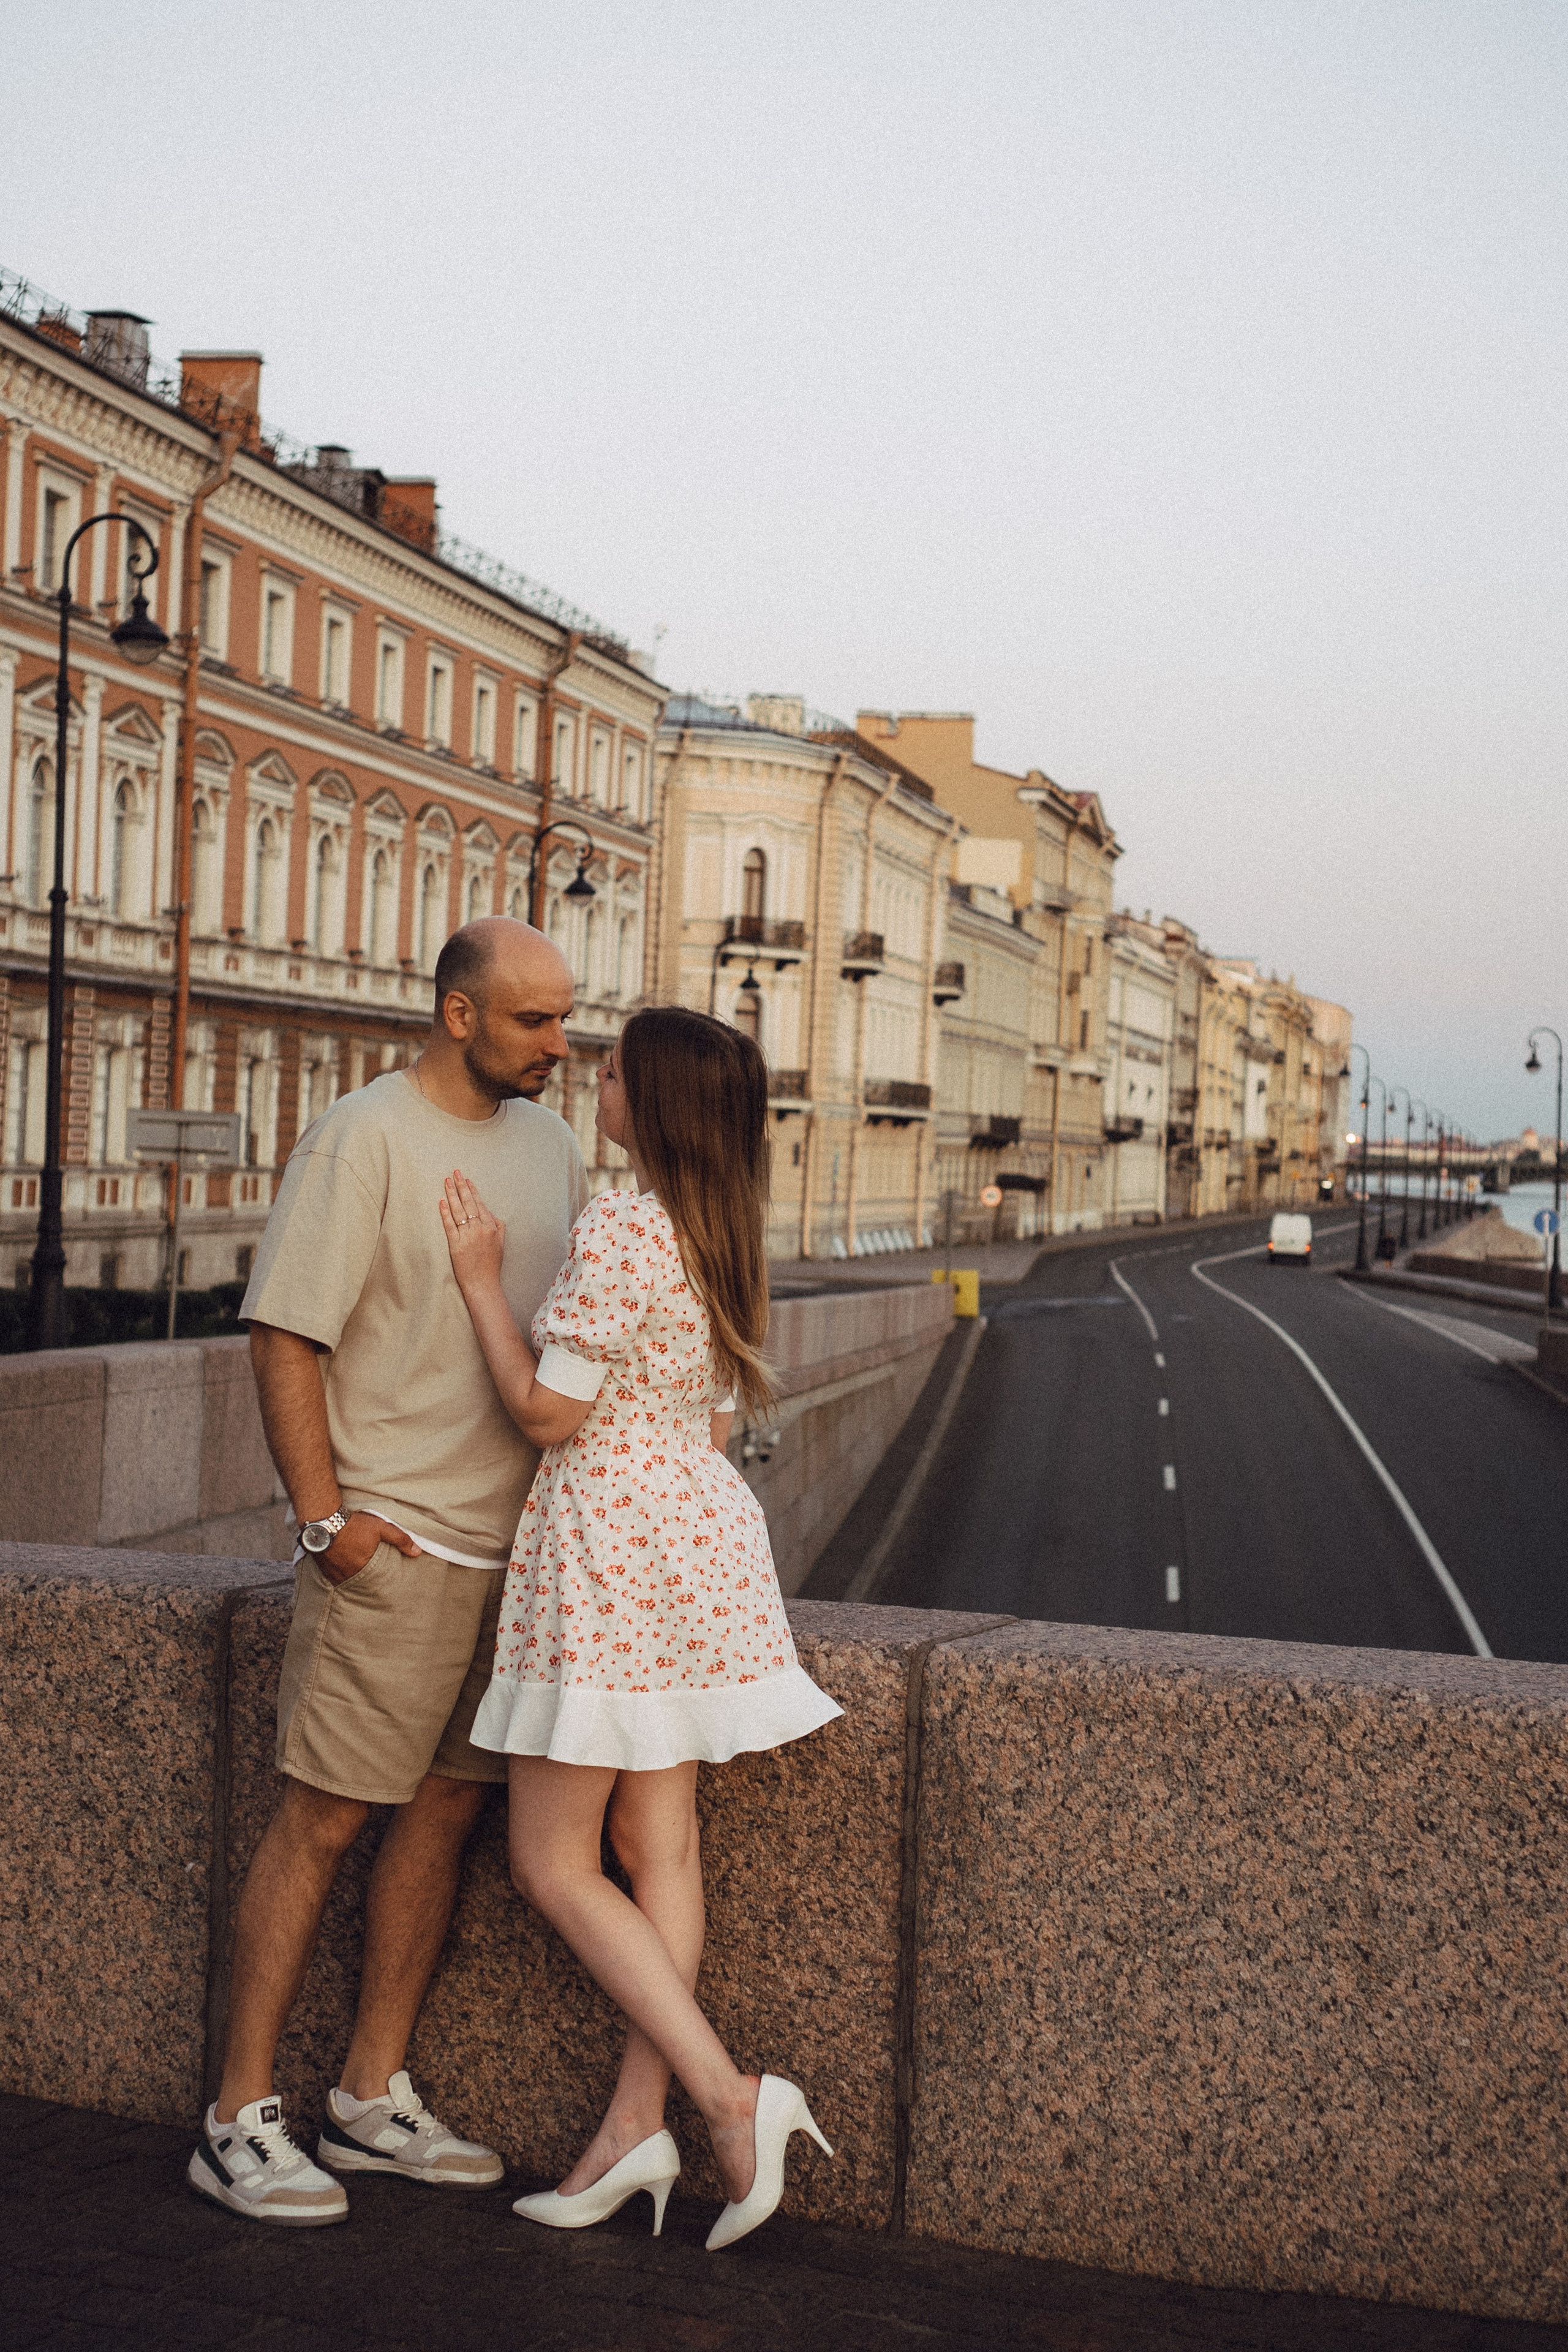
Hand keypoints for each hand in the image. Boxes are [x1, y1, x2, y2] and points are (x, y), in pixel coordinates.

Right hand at [319, 1511, 422, 1584]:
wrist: (323, 1519)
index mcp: (363, 1569)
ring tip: (357, 1571)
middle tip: (370, 1575)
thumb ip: (400, 1539)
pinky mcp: (323, 1570)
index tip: (384, 1578)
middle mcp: (347, 1575)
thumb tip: (417, 1552)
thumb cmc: (353, 1524)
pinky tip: (343, 1567)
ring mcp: (333, 1574)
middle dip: (367, 1579)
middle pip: (361, 1582)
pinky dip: (340, 1574)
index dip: (380, 1579)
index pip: (376, 1581)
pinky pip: (334, 1577)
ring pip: (347, 1581)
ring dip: (353, 1577)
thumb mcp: (380, 1528)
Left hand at [440, 1169, 505, 1294]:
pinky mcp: (456, 1245)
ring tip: (447, 1182)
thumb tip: (491, 1215)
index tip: (467, 1180)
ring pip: (458, 1211)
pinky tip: (441, 1202)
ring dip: (452, 1194)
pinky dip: (445, 1213)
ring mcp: (467, 1236)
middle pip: (469, 1203)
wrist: (483, 1284)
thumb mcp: (501, 1244)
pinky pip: (449, 1225)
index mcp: (491, 1228)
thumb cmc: (491, 1265)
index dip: (472, 1191)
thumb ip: (498, 1227)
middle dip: (461, 1186)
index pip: (480, 1204)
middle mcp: (480, 1229)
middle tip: (455, 1173)